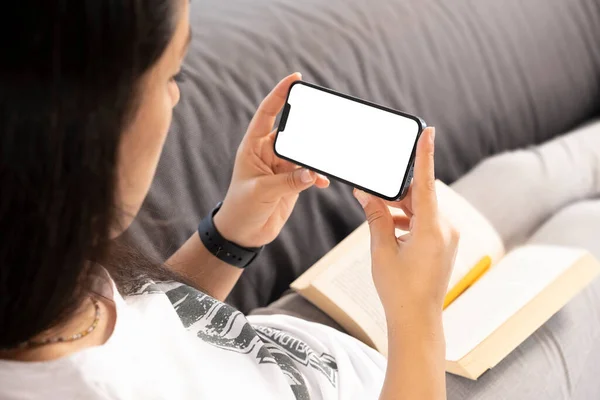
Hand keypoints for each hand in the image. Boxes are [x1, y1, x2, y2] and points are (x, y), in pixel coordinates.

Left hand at [214, 73, 329, 247]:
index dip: (280, 94)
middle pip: (292, 131)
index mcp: (254, 146)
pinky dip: (318, 175)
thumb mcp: (262, 192)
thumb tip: (313, 172)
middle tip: (325, 120)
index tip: (295, 78)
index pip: (267, 113)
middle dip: (308, 125)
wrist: (244, 233)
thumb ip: (289, 182)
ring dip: (316, 155)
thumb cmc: (242, 208)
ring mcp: (282, 167)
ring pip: (304, 152)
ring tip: (328, 156)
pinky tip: (324, 182)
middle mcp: (268, 152)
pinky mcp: (293, 181)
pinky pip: (310, 172)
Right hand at [354, 127, 458, 322]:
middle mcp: (445, 229)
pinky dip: (407, 220)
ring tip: (376, 212)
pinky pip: (425, 222)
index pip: (427, 183)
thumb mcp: (381, 249)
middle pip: (420, 196)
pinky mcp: (443, 244)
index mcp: (432, 228)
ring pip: (421, 209)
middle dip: (396, 191)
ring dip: (399, 208)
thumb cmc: (399, 288)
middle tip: (371, 189)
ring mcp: (446, 238)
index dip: (426, 155)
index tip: (429, 131)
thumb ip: (376, 216)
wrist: (417, 319)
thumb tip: (366, 194)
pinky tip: (389, 227)